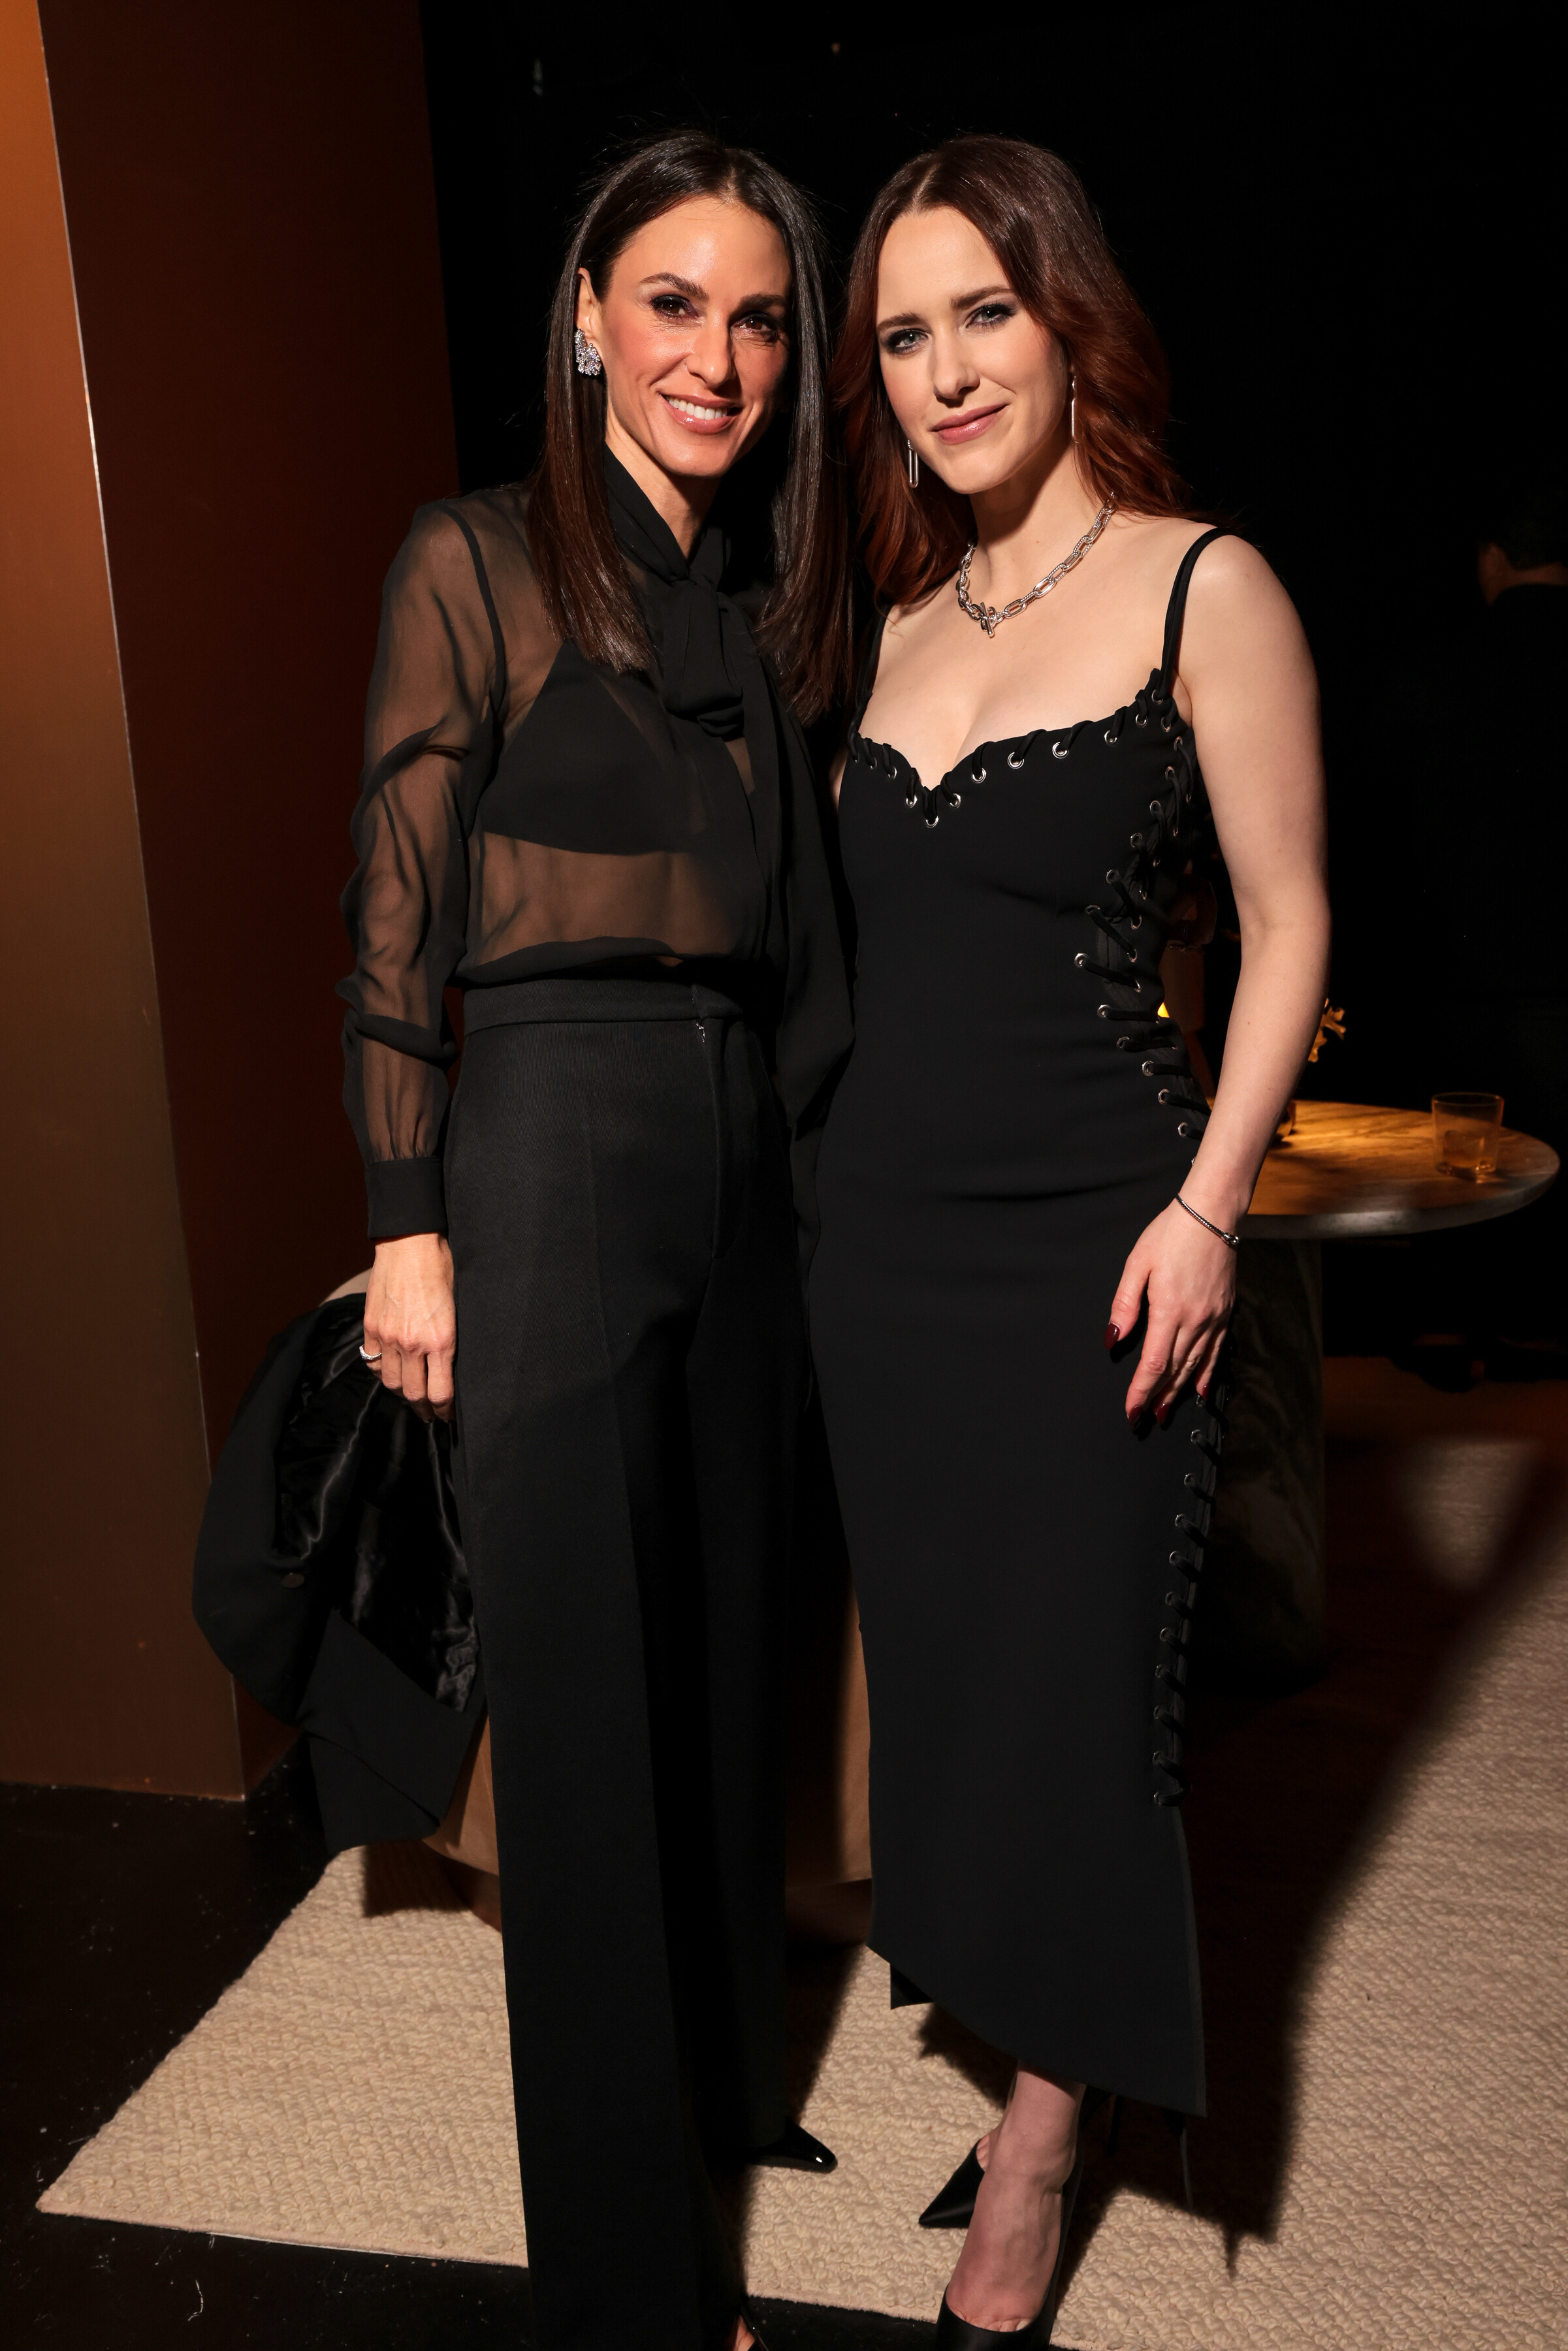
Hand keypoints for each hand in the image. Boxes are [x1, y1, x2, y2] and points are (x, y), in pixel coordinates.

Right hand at [363, 1232, 455, 1422]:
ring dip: (401, 1391)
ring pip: (390, 1382)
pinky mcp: (371, 1326)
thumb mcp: (458, 1307)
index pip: (440, 1393)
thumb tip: (450, 1365)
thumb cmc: (441, 1268)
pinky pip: (372, 1361)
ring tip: (410, 1393)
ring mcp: (388, 1336)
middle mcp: (412, 1344)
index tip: (447, 1415)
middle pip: (413, 1394)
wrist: (409, 1243)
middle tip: (429, 1413)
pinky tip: (390, 1369)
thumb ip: (450, 1339)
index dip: (444, 1411)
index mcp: (441, 1341)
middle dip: (423, 1408)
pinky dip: (381, 1370)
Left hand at [1106, 1200, 1234, 1425]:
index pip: (1154, 1363)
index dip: (1141, 1390)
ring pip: (1195, 1364)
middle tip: (1144, 1419)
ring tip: (1165, 1411)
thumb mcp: (1138, 1264)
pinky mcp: (1226, 1312)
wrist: (1211, 1215)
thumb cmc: (1170, 1234)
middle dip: (1157, 1396)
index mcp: (1170, 1309)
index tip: (1131, 1411)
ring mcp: (1214, 1317)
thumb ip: (1125, 1305)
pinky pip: (1216, 1351)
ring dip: (1179, 1391)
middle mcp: (1196, 1319)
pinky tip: (1198, 1389)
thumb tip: (1113, 1338)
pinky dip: (1206, 1373)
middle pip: (1175, 1370)